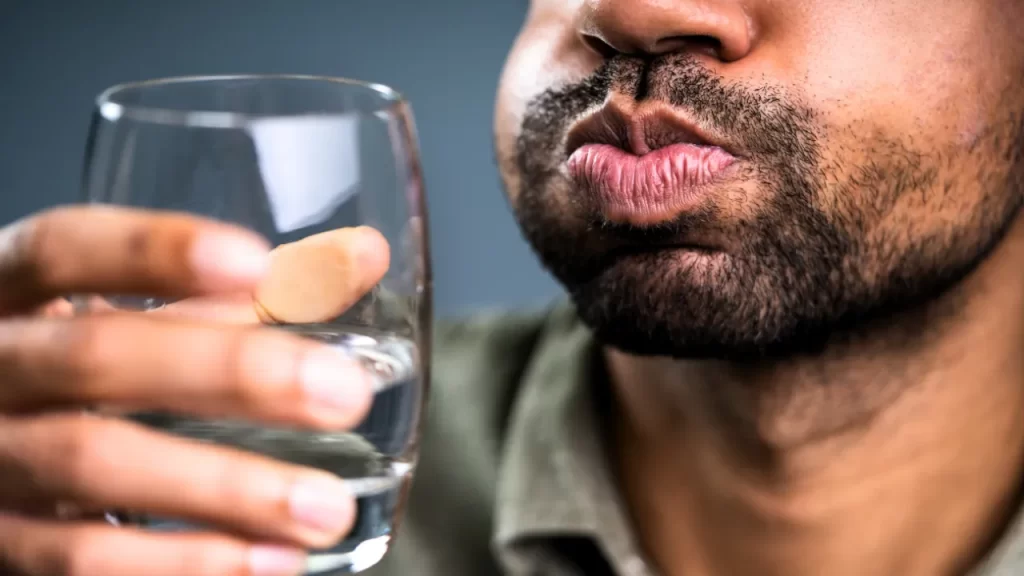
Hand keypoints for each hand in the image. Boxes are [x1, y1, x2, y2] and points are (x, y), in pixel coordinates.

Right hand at [0, 206, 389, 575]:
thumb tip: (362, 256)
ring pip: (91, 462)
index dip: (151, 250)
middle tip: (342, 392)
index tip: (255, 261)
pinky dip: (181, 562)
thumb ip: (248, 292)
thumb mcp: (143, 320)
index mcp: (16, 295)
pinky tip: (270, 560)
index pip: (63, 248)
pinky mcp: (2, 545)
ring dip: (223, 487)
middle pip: (94, 356)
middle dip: (228, 371)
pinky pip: (80, 558)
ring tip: (326, 506)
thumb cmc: (87, 374)